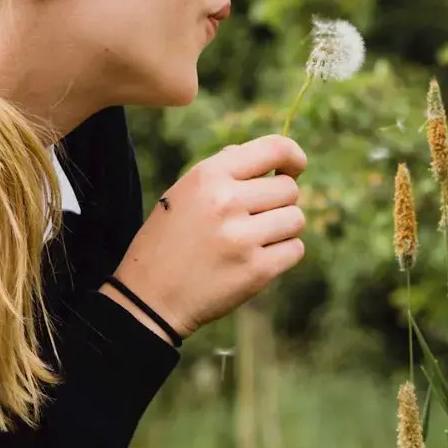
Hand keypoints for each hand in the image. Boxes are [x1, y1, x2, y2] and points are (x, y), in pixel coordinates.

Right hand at [110, 133, 308, 337]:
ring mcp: (243, 238)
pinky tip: (257, 258)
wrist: (150, 298)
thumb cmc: (168, 241)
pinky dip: (283, 253)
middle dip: (280, 201)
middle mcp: (226, 202)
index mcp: (208, 176)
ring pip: (296, 219)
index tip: (295, 167)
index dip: (292, 156)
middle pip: (289, 189)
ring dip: (283, 229)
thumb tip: (272, 160)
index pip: (273, 149)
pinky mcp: (256, 270)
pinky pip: (295, 249)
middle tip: (256, 217)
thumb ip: (224, 172)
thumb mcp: (183, 193)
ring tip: (254, 239)